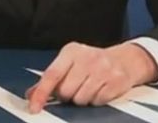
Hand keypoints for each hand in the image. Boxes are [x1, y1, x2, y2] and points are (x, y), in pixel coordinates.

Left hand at [26, 42, 157, 112]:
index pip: (52, 74)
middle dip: (67, 95)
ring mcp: (103, 69)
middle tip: (75, 87)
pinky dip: (96, 100)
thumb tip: (31, 94)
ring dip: (82, 98)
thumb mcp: (70, 63)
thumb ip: (51, 78)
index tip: (34, 107)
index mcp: (71, 51)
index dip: (41, 93)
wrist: (126, 59)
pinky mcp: (116, 81)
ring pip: (81, 99)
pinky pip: (97, 101)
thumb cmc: (93, 62)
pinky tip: (100, 89)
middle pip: (66, 91)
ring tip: (89, 87)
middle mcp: (87, 58)